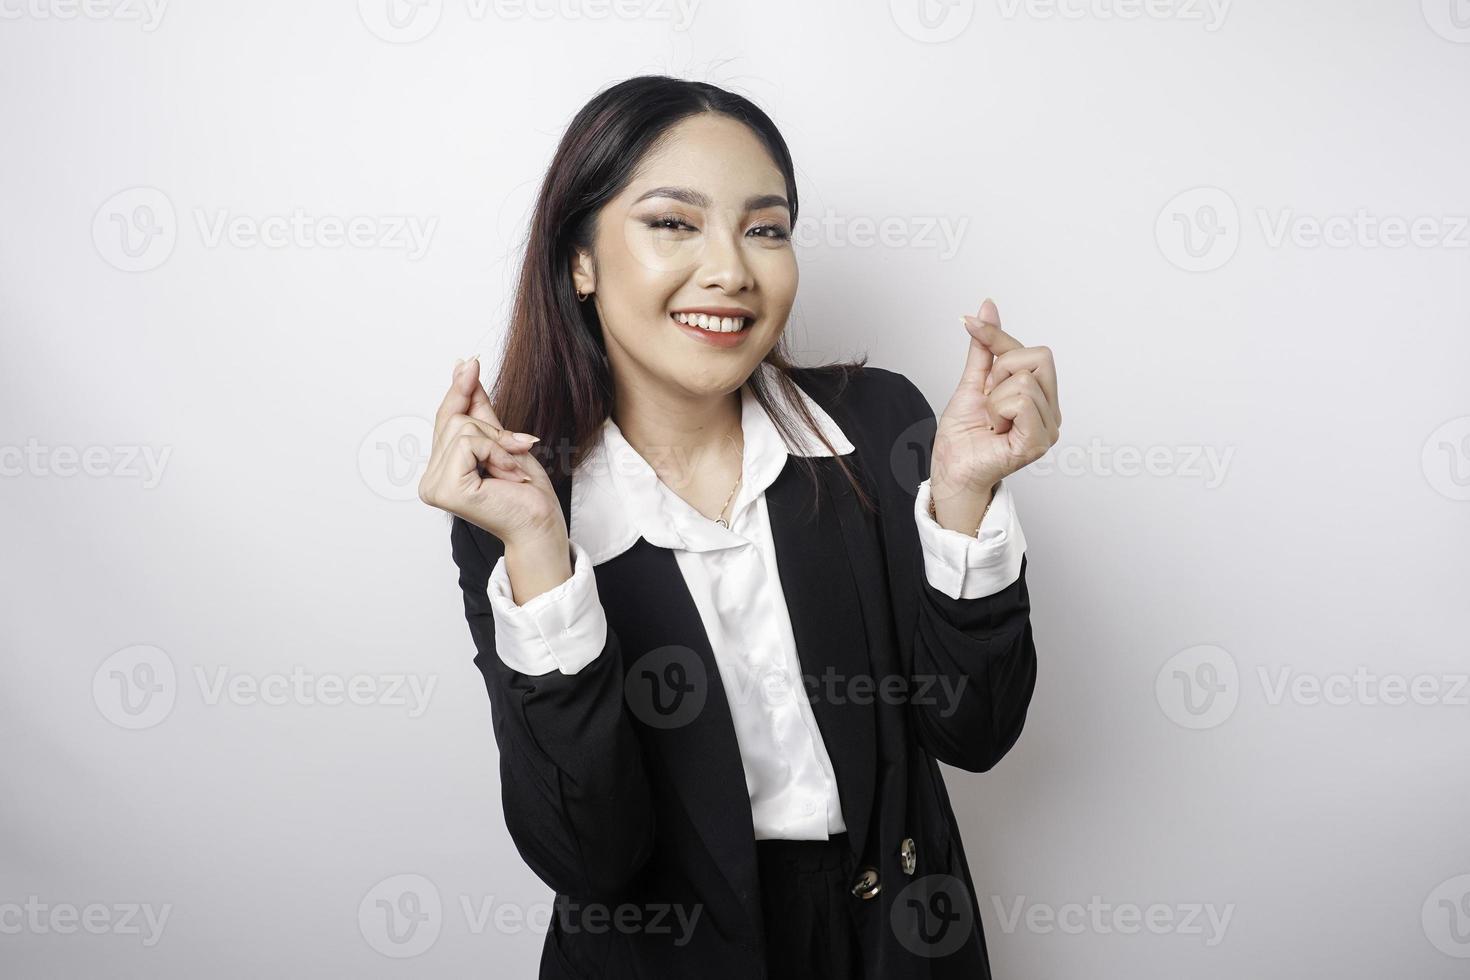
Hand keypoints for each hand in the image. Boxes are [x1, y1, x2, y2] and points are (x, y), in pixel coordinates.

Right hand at [418, 357, 565, 548]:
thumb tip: (463, 367)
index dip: (460, 390)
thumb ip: (478, 409)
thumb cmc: (525, 491)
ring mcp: (433, 486)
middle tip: (514, 455)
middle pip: (454, 420)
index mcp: (440, 470)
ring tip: (512, 471)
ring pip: (462, 428)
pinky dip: (496, 452)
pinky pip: (469, 443)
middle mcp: (430, 480)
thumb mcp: (501, 439)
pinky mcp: (446, 489)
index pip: (446, 419)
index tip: (470, 361)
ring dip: (498, 444)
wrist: (540, 524)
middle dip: (492, 431)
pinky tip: (508, 475)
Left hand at [931, 298, 1059, 512]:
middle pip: (1040, 357)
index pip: (1030, 350)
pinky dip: (999, 411)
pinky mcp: (1039, 441)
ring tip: (991, 421)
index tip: (969, 322)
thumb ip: (984, 348)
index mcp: (1040, 394)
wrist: (951, 469)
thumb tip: (988, 308)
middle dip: (1001, 371)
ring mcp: (1049, 427)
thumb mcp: (972, 382)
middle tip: (988, 400)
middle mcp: (1051, 410)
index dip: (996, 337)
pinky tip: (996, 429)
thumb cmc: (963, 435)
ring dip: (995, 399)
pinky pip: (1023, 402)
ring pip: (1025, 381)